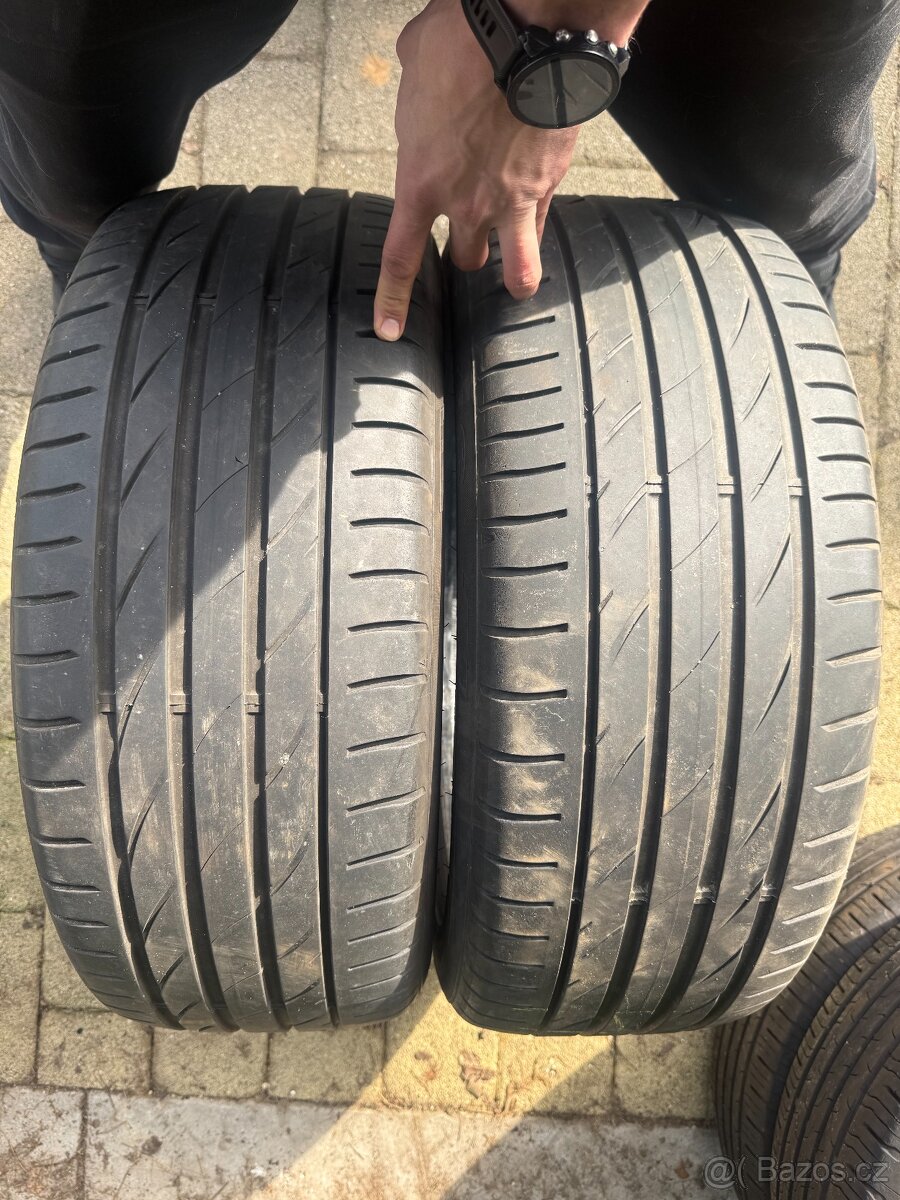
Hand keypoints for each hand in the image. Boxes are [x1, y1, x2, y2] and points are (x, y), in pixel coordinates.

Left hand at [374, 0, 581, 340]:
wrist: (530, 37)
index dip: (394, 301)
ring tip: (516, 277)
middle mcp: (468, 204)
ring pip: (516, 268)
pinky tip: (540, 223)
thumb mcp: (416, 59)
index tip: (389, 330)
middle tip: (466, 242)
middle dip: (463, 254)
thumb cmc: (466, 44)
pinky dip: (540, 230)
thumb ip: (413, 90)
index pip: (401, 259)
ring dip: (513, 272)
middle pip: (464, 260)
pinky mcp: (550, 185)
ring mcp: (514, 202)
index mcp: (422, 181)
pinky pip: (544, 228)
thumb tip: (416, 69)